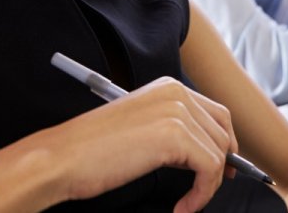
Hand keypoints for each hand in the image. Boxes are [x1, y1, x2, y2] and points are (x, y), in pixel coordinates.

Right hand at [46, 77, 236, 211]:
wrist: (62, 159)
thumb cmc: (92, 151)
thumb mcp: (141, 129)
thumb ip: (173, 129)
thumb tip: (208, 149)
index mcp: (167, 87)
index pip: (215, 113)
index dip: (225, 142)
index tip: (224, 168)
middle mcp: (175, 93)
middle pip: (222, 130)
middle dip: (224, 163)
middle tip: (211, 188)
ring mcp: (176, 112)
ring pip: (218, 153)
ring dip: (207, 185)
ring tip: (187, 203)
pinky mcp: (175, 137)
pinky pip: (209, 169)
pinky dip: (202, 194)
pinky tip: (183, 207)